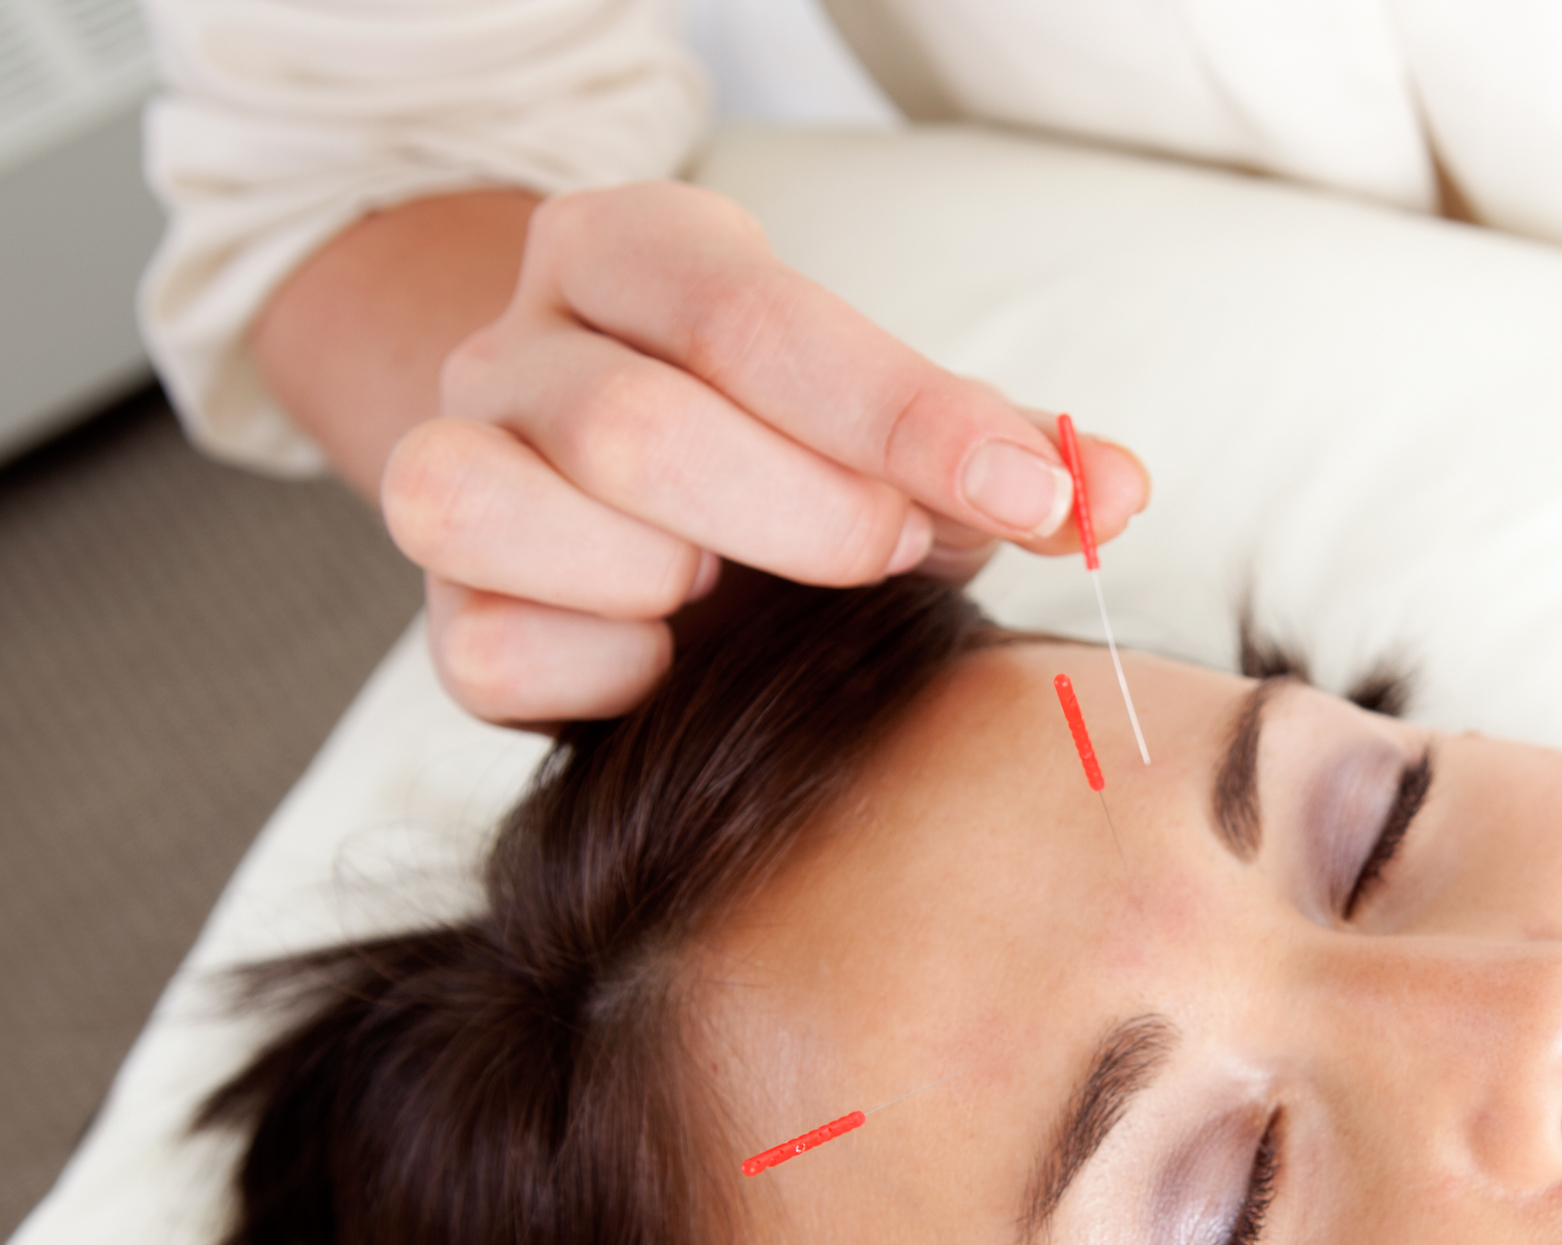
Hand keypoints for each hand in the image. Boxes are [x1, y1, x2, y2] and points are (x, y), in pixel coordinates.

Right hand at [379, 182, 1147, 722]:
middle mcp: (512, 344)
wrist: (638, 512)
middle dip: (802, 516)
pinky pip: (494, 652)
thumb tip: (1115, 493)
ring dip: (672, 580)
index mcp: (630, 252)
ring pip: (500, 513)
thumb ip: (1006, 451)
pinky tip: (674, 659)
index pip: (753, 319)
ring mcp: (451, 469)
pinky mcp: (445, 617)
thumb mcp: (896, 426)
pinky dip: (607, 674)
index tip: (1036, 496)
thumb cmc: (790, 454)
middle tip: (887, 556)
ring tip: (740, 592)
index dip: (903, 417)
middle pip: (634, 428)